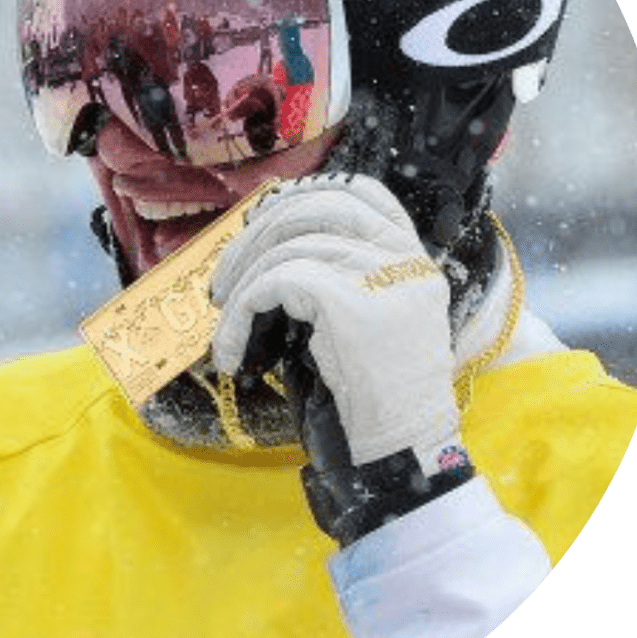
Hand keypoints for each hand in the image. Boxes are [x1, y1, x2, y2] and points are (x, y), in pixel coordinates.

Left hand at [210, 174, 460, 471]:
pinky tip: (231, 350)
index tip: (268, 216)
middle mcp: (403, 256)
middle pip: (316, 208)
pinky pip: (274, 284)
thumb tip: (268, 251)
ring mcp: (381, 275)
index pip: (363, 191)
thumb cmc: (379, 398)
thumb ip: (339, 279)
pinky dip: (240, 314)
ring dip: (241, 280)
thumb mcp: (370, 322)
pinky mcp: (350, 301)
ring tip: (224, 317)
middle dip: (256, 235)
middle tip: (223, 279)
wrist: (405, 446)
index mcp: (413, 257)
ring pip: (288, 246)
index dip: (308, 193)